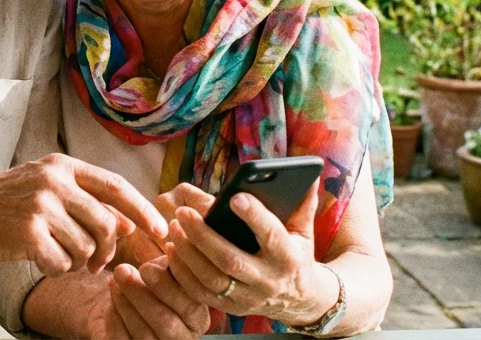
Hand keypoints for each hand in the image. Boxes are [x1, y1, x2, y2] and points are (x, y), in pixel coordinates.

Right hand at [0, 154, 167, 275]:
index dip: (144, 211)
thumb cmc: (2, 203)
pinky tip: (40, 260)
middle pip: (106, 224)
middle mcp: (54, 180)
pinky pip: (62, 262)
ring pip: (86, 247)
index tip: (161, 232)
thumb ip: (85, 202)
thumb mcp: (45, 190)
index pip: (117, 187)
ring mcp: (40, 204)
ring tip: (57, 256)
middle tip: (92, 263)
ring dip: (76, 262)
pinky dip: (56, 269)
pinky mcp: (27, 231)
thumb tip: (129, 223)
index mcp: (62, 165)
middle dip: (105, 252)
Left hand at [108, 256, 211, 339]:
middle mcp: (183, 339)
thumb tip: (175, 251)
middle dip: (141, 294)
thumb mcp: (165, 267)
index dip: (168, 287)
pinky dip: (115, 318)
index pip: (189, 306)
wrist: (123, 298)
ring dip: (126, 304)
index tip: (146, 266)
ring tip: (113, 280)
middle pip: (166, 323)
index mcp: (197, 318)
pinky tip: (110, 298)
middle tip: (122, 270)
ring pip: (144, 334)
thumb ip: (174, 262)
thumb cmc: (150, 280)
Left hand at [164, 179, 337, 325]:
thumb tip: (310, 172)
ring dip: (188, 254)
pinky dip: (183, 273)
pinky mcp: (231, 308)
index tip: (235, 197)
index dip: (255, 217)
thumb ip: (302, 203)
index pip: (272, 236)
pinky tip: (171, 250)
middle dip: (204, 236)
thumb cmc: (296, 255)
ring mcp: (248, 298)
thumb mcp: (303, 231)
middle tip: (182, 211)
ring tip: (173, 227)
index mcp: (288, 258)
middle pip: (231, 261)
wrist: (300, 301)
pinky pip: (201, 294)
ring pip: (212, 279)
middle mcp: (268, 281)